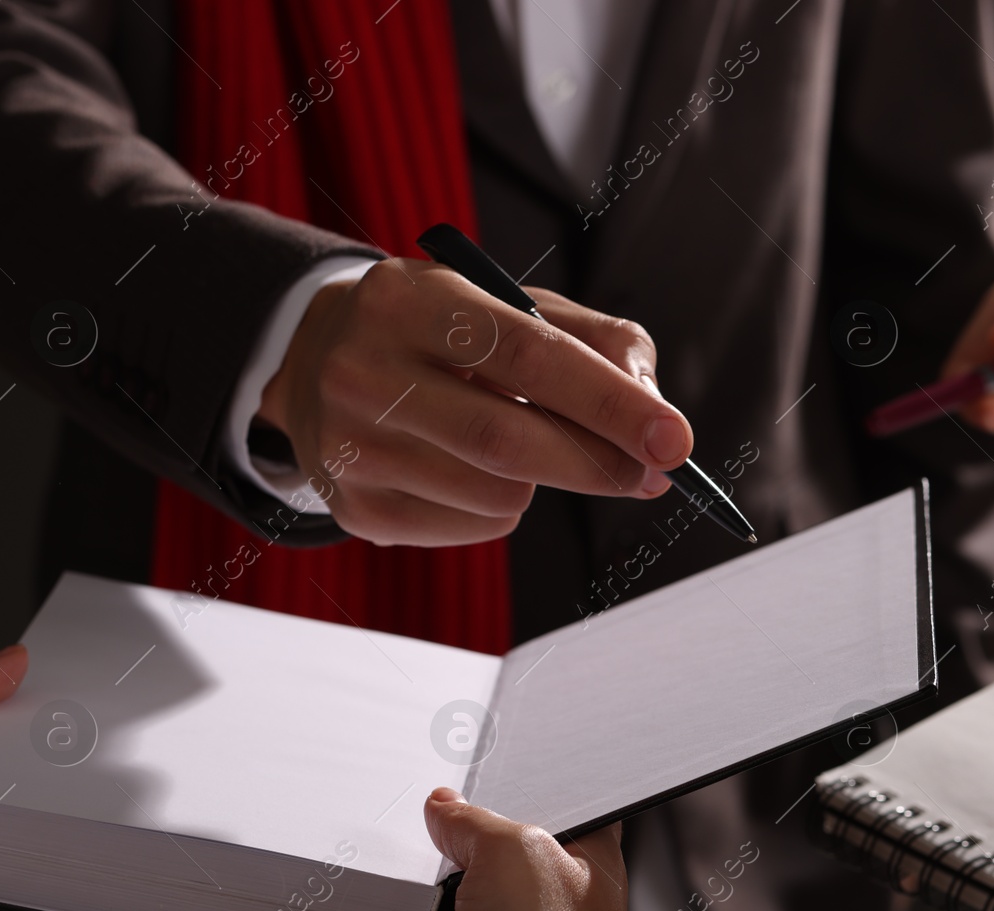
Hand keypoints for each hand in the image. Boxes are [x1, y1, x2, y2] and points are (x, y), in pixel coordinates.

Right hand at [260, 259, 691, 546]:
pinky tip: (475, 470)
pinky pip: (473, 527)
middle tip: (649, 471)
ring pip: (497, 493)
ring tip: (522, 444)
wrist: (319, 362)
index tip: (674, 440)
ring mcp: (353, 446)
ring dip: (545, 482)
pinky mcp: (356, 507)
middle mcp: (365, 371)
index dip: (610, 402)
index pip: (529, 354)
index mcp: (412, 300)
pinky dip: (504, 508)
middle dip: (598, 463)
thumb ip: (600, 344)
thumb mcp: (513, 306)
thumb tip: (653, 416)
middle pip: (508, 440)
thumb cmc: (442, 333)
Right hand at [278, 788, 641, 910]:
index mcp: (579, 867)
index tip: (460, 780)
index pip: (546, 814)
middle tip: (391, 843)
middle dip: (432, 866)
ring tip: (344, 899)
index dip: (506, 794)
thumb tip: (444, 809)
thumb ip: (476, 823)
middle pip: (477, 877)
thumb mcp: (518, 856)